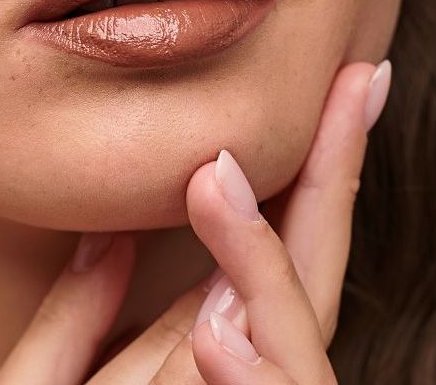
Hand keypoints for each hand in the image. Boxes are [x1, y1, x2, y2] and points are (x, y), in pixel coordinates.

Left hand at [0, 58, 391, 383]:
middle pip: (301, 275)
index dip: (302, 169)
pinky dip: (261, 374)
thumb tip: (110, 232)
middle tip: (361, 79)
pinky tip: (217, 326)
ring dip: (262, 265)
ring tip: (214, 178)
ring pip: (287, 346)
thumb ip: (74, 321)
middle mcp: (226, 382)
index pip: (261, 251)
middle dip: (332, 177)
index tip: (330, 86)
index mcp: (190, 358)